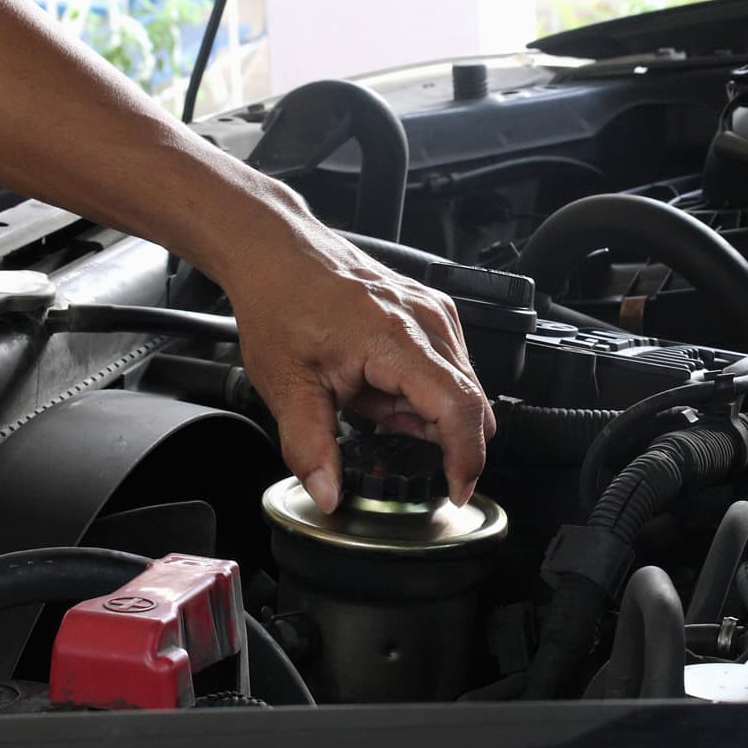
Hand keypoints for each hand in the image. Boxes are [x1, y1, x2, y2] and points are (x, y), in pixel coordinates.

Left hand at [223, 217, 494, 512]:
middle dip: (443, 439)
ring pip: (461, 384)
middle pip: (470, 399)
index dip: (466, 457)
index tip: (457, 490)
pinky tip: (383, 388)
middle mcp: (426, 318)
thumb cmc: (281, 305)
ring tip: (373, 406)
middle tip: (392, 445)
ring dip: (429, 413)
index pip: (459, 407)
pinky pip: (448, 363)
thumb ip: (310, 447)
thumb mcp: (286, 386)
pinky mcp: (429, 308)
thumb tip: (328, 494)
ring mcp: (432, 309)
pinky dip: (424, 390)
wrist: (277, 254)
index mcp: (396, 337)